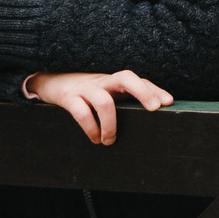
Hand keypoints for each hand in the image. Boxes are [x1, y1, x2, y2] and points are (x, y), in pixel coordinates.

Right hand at [27, 70, 172, 144]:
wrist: (50, 80)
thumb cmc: (85, 93)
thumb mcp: (104, 94)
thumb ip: (120, 103)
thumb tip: (143, 126)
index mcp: (113, 82)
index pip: (138, 80)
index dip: (154, 90)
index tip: (168, 102)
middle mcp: (102, 81)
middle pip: (126, 77)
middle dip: (142, 91)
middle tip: (153, 110)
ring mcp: (85, 87)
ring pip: (104, 101)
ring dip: (110, 124)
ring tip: (110, 140)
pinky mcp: (68, 97)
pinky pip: (81, 111)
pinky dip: (90, 128)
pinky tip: (94, 139)